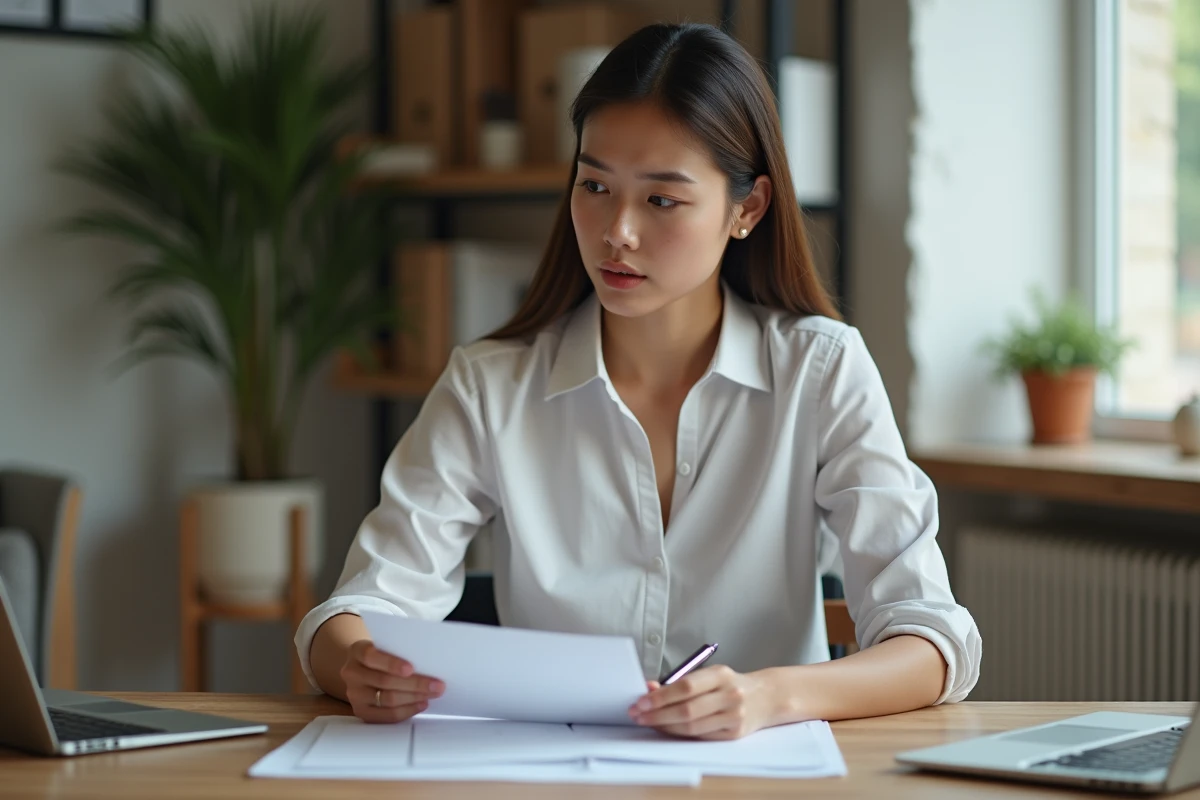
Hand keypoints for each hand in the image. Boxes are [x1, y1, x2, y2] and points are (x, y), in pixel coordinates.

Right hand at [340, 639, 444, 723]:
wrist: (362, 669)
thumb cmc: (381, 655)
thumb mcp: (385, 646)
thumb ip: (400, 650)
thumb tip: (430, 661)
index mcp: (357, 651)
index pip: (371, 656)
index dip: (391, 663)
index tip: (411, 668)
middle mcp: (352, 673)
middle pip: (385, 681)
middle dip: (415, 684)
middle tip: (438, 685)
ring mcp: (354, 694)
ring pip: (388, 700)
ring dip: (415, 698)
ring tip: (433, 694)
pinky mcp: (361, 711)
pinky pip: (386, 716)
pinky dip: (407, 711)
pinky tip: (421, 704)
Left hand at [628, 665, 774, 739]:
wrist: (765, 697)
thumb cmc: (730, 684)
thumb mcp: (709, 675)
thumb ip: (680, 681)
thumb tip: (649, 687)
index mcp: (722, 675)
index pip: (686, 687)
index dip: (661, 696)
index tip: (642, 701)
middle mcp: (730, 695)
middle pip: (687, 710)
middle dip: (658, 714)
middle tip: (638, 714)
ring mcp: (734, 716)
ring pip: (692, 726)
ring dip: (665, 726)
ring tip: (648, 722)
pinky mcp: (734, 734)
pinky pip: (700, 736)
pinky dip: (680, 733)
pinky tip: (667, 728)